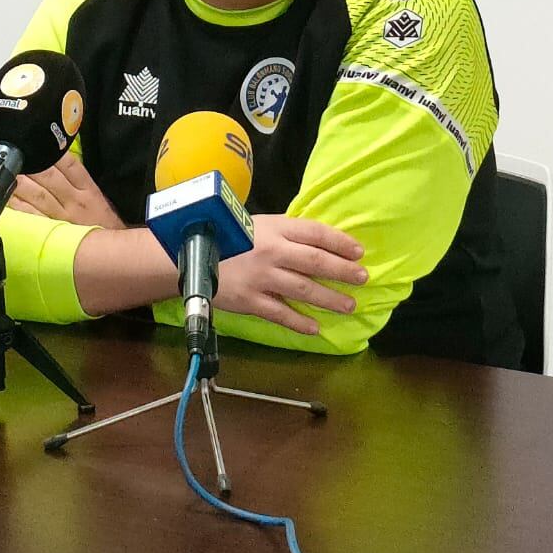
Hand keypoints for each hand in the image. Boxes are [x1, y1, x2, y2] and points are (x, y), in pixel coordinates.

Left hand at [8, 153, 125, 229]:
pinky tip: (6, 196)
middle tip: (13, 154)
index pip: (68, 163)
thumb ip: (79, 179)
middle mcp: (74, 199)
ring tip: (4, 171)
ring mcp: (62, 216)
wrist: (112, 251)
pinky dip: (18, 205)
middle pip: (48, 175)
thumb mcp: (99, 196)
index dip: (50, 151)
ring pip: (37, 194)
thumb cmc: (105, 223)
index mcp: (88, 188)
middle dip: (29, 163)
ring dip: (19, 181)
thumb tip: (57, 159)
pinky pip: (31, 215)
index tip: (35, 142)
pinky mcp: (52, 231)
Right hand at [214, 215, 367, 336]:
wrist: (190, 255)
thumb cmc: (227, 236)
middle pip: (316, 261)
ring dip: (329, 299)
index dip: (340, 242)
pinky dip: (299, 322)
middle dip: (343, 271)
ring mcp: (262, 277)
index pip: (316, 233)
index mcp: (275, 228)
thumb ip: (285, 233)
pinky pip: (280, 313)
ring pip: (303, 289)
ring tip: (348, 306)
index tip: (359, 252)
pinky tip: (315, 328)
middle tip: (363, 279)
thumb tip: (319, 243)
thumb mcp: (257, 224)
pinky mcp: (250, 300)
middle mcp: (272, 252)